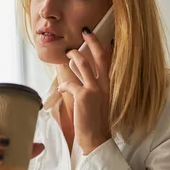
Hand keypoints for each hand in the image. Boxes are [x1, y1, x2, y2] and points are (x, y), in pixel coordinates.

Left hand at [57, 29, 112, 154]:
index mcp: (108, 85)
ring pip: (84, 65)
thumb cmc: (94, 120)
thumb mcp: (96, 100)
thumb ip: (90, 86)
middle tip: (85, 31)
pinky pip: (70, 83)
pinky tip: (61, 89)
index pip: (108, 61)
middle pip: (99, 57)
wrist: (96, 138)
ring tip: (68, 52)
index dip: (103, 47)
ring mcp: (95, 90)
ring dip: (74, 56)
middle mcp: (104, 85)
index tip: (97, 36)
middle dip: (92, 42)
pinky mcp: (84, 96)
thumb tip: (79, 75)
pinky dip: (64, 85)